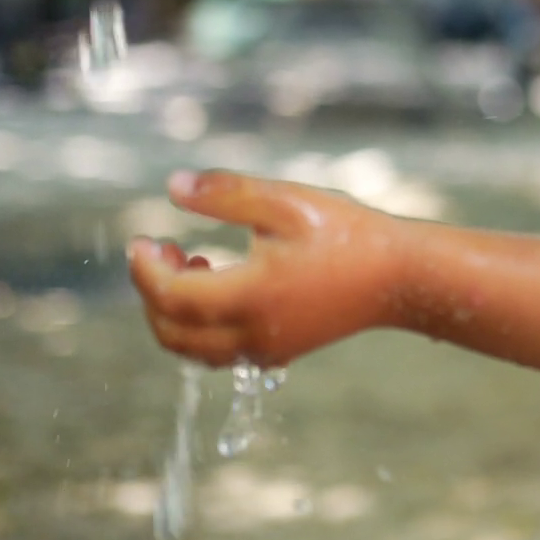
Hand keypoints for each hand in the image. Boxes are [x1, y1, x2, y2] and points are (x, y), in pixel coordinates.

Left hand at [128, 170, 402, 367]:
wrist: (399, 276)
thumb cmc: (346, 234)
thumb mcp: (285, 202)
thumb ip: (226, 193)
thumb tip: (173, 186)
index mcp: (249, 296)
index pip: (171, 295)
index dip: (144, 270)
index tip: (140, 240)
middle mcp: (252, 333)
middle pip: (172, 332)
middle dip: (152, 293)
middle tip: (159, 249)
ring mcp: (266, 348)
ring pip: (192, 350)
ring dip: (173, 313)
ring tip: (189, 262)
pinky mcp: (280, 351)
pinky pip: (219, 352)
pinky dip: (199, 327)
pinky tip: (218, 283)